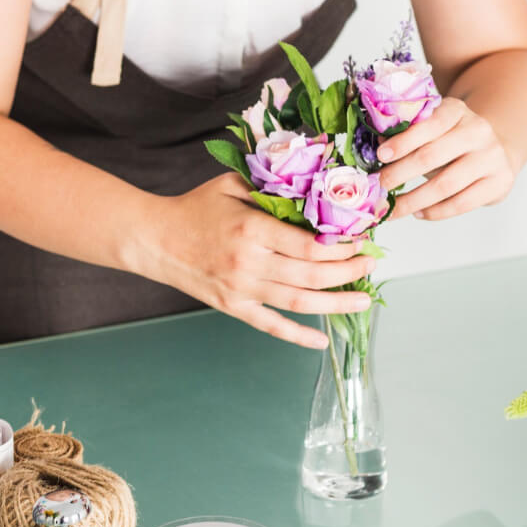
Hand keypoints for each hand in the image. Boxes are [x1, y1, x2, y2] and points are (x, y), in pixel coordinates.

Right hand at [134, 174, 374, 347]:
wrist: (155, 239)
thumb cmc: (197, 207)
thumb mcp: (233, 184)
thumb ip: (272, 188)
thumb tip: (317, 190)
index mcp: (251, 229)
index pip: (309, 244)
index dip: (342, 245)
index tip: (362, 238)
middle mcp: (249, 264)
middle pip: (312, 274)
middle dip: (349, 271)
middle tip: (371, 264)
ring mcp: (241, 290)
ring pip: (300, 302)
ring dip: (337, 302)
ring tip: (364, 298)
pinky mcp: (233, 307)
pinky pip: (271, 326)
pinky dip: (298, 337)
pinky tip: (322, 341)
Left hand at [378, 98, 517, 220]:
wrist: (497, 151)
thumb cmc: (453, 142)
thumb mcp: (433, 130)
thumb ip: (408, 135)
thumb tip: (377, 147)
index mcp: (457, 110)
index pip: (430, 124)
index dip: (403, 141)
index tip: (380, 156)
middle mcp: (478, 131)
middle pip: (432, 156)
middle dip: (399, 174)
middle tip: (378, 188)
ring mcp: (492, 157)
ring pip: (445, 184)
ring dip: (413, 200)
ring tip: (392, 210)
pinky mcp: (500, 182)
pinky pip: (461, 203)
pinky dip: (436, 212)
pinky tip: (419, 213)